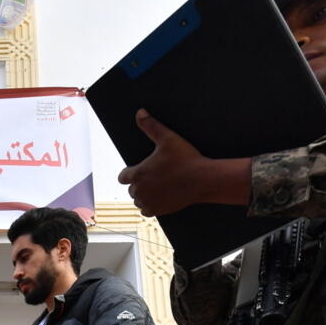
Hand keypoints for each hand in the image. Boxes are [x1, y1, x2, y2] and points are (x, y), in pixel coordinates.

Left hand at [118, 110, 248, 216]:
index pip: (123, 177)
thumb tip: (139, 112)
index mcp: (137, 174)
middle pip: (132, 188)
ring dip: (145, 195)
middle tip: (155, 176)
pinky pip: (146, 211)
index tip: (140, 169)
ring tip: (159, 186)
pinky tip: (160, 197)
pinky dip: (151, 205)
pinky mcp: (157, 211)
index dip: (130, 172)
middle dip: (140, 183)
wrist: (202, 179)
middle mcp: (139, 191)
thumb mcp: (168, 138)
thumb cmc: (185, 158)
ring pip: (138, 200)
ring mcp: (147, 202)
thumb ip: (151, 126)